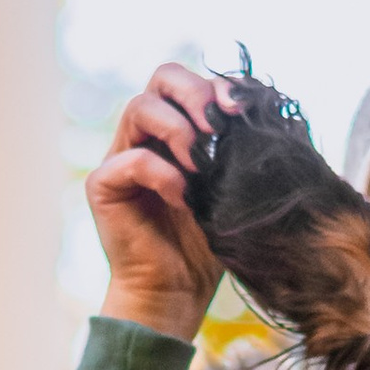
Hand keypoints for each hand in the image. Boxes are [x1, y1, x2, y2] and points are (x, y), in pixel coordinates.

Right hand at [89, 62, 223, 339]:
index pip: (192, 81)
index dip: (218, 86)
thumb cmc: (211, 242)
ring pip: (141, 107)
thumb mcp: (236, 186)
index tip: (243, 110)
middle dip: (195, 93)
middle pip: (162, 77)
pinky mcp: (103, 185)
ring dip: (179, 130)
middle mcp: (147, 134)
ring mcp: (121, 156)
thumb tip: (266, 110)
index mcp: (179, 128)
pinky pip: (131, 159)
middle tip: (218, 127)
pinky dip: (162, 173)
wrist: (178, 292)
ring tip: (201, 165)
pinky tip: (183, 197)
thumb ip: (241, 147)